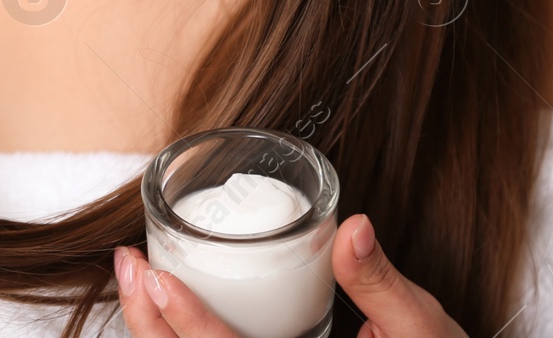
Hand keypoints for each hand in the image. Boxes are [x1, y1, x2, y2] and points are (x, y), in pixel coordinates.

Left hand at [112, 214, 467, 336]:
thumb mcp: (425, 329)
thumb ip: (384, 284)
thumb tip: (353, 226)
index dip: (191, 325)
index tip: (156, 279)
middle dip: (148, 324)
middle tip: (128, 264)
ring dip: (153, 332)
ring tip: (135, 277)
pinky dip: (178, 337)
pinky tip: (160, 304)